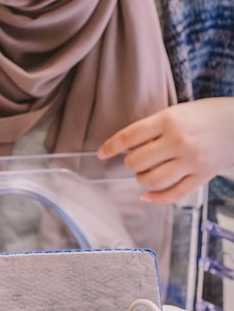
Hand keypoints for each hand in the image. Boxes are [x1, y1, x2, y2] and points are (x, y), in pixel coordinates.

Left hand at [98, 98, 233, 202]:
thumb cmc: (207, 114)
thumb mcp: (177, 111)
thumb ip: (154, 128)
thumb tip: (127, 146)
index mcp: (168, 120)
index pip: (129, 136)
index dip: (111, 147)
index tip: (102, 153)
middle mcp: (178, 141)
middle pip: (137, 162)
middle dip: (130, 163)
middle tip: (135, 160)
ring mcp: (191, 161)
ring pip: (152, 181)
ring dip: (142, 180)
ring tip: (145, 173)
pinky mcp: (202, 177)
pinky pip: (173, 194)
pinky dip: (156, 198)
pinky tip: (147, 195)